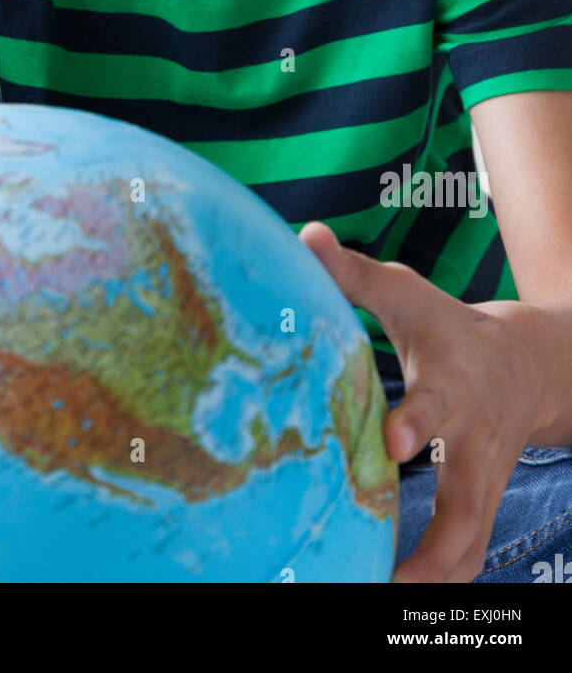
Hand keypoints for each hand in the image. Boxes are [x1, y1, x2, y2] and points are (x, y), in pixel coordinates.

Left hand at [298, 220, 548, 582]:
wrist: (527, 365)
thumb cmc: (450, 326)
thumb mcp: (407, 294)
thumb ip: (354, 275)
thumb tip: (305, 237)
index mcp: (456, 385)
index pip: (440, 404)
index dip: (419, 423)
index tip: (392, 442)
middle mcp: (476, 445)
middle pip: (467, 509)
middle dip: (430, 550)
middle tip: (378, 578)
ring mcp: (483, 485)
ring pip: (467, 552)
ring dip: (424, 582)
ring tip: (365, 595)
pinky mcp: (478, 510)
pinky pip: (461, 561)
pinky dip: (428, 583)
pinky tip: (379, 589)